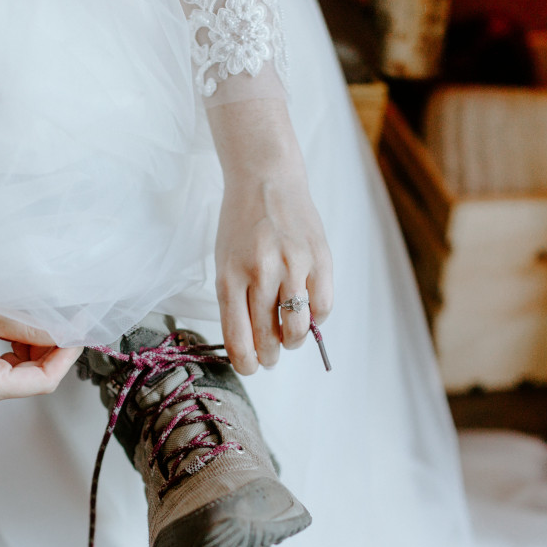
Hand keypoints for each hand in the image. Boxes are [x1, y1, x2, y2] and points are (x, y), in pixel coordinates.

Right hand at [0, 196, 80, 411]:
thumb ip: (35, 322)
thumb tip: (72, 327)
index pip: (44, 380)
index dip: (67, 350)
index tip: (80, 320)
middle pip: (31, 373)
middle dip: (49, 341)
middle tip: (63, 306)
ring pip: (15, 363)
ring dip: (30, 335)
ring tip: (36, 302)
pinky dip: (11, 334)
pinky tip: (11, 308)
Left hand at [208, 99, 333, 374]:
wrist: (265, 179)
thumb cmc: (241, 225)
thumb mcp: (224, 261)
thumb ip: (236, 300)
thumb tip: (252, 343)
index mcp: (230, 276)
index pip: (238, 336)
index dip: (245, 362)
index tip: (249, 368)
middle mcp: (262, 272)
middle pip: (268, 338)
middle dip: (269, 356)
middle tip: (269, 357)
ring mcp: (293, 265)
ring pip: (297, 328)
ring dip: (293, 341)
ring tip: (289, 338)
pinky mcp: (320, 258)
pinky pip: (323, 306)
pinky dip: (316, 318)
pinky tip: (307, 312)